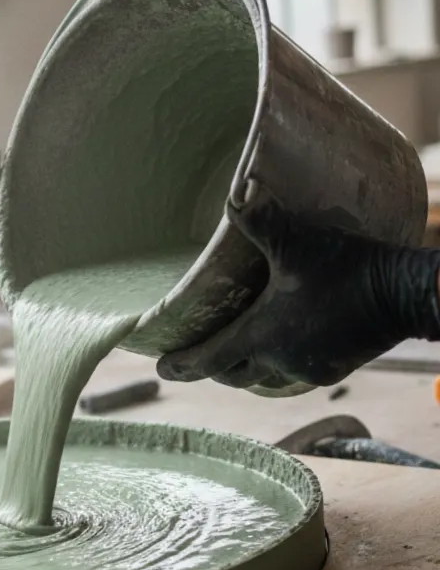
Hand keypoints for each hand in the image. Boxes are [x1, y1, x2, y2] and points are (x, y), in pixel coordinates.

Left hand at [156, 191, 439, 391]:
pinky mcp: (333, 369)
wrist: (408, 293)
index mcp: (262, 334)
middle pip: (232, 373)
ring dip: (245, 367)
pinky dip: (277, 364)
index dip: (182, 364)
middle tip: (193, 359)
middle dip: (211, 366)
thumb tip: (234, 193)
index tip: (161, 368)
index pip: (209, 359)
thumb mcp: (300, 241)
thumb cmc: (349, 267)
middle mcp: (280, 360)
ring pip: (262, 377)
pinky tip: (280, 347)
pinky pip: (292, 373)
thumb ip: (262, 220)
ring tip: (233, 353)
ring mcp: (308, 369)